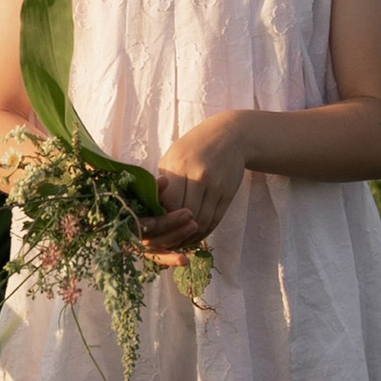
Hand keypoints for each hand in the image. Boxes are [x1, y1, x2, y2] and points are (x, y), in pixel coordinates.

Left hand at [143, 112, 250, 255]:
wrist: (229, 136)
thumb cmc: (193, 147)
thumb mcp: (172, 158)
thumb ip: (163, 184)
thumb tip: (151, 211)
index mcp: (181, 166)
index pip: (169, 202)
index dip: (161, 219)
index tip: (154, 227)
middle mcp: (200, 177)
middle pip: (186, 215)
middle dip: (174, 232)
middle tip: (164, 242)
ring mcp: (216, 187)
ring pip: (202, 222)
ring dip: (189, 237)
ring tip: (178, 243)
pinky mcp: (228, 195)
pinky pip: (214, 221)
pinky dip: (203, 233)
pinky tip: (194, 237)